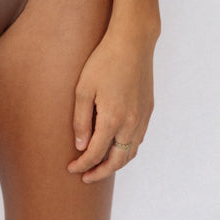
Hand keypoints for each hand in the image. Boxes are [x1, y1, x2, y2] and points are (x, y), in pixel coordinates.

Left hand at [67, 27, 155, 181]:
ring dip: (116, 164)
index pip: (96, 153)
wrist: (133, 42)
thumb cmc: (104, 61)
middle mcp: (131, 123)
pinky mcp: (148, 111)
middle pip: (117, 161)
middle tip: (85, 177)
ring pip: (130, 152)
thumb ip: (81, 120)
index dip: (82, 165)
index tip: (71, 169)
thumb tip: (80, 146)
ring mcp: (142, 118)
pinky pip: (138, 139)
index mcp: (112, 119)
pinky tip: (117, 146)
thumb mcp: (83, 88)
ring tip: (100, 166)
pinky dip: (127, 150)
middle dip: (100, 172)